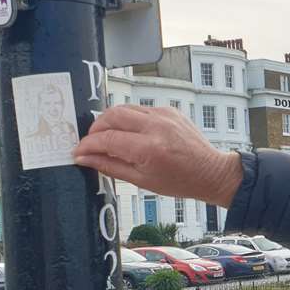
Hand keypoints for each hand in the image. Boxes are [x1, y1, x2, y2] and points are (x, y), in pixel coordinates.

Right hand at [74, 105, 242, 206]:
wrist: (210, 172)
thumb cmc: (180, 181)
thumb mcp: (141, 180)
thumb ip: (110, 166)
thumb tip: (84, 158)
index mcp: (148, 148)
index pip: (107, 139)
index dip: (88, 145)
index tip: (78, 151)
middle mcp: (156, 127)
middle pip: (112, 115)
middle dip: (95, 128)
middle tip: (91, 142)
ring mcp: (164, 115)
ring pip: (124, 108)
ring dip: (110, 121)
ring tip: (107, 137)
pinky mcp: (169, 110)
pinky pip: (141, 109)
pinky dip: (130, 119)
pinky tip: (131, 134)